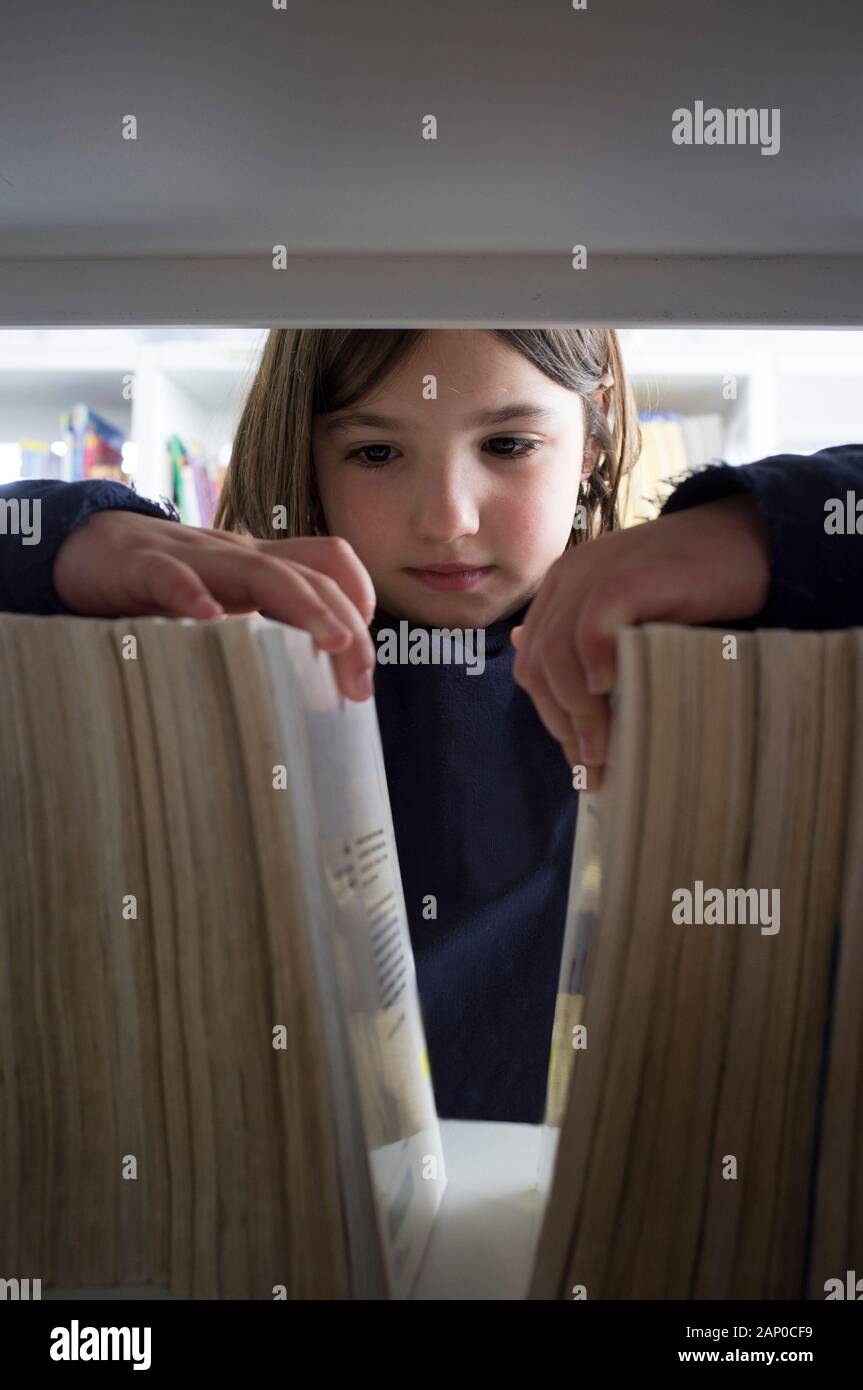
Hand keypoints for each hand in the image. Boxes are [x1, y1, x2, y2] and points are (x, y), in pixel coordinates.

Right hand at [53, 510, 377, 700]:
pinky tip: (208, 618)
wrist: (81, 543)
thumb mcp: (224, 601)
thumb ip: (263, 626)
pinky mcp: (139, 565)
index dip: (359, 598)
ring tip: (333, 642)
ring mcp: (191, 557)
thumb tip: (314, 681)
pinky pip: (169, 573)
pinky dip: (191, 591)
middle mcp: (235, 556)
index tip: (365, 661)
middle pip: (309, 575)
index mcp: (258, 564)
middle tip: (360, 684)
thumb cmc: (162, 581)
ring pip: (258, 569)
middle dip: (346, 624)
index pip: (327, 564)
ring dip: (304, 604)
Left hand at [510, 493, 770, 789]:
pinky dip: (595, 666)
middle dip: (562, 724)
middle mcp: (570, 577)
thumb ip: (586, 640)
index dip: (552, 718)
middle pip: (539, 665)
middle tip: (595, 767)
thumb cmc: (695, 587)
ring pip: (558, 654)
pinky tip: (615, 692)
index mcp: (562, 588)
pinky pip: (593, 627)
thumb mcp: (632, 617)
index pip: (534, 664)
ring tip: (606, 750)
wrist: (748, 540)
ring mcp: (596, 572)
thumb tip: (527, 658)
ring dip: (579, 713)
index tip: (583, 760)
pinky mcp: (630, 574)